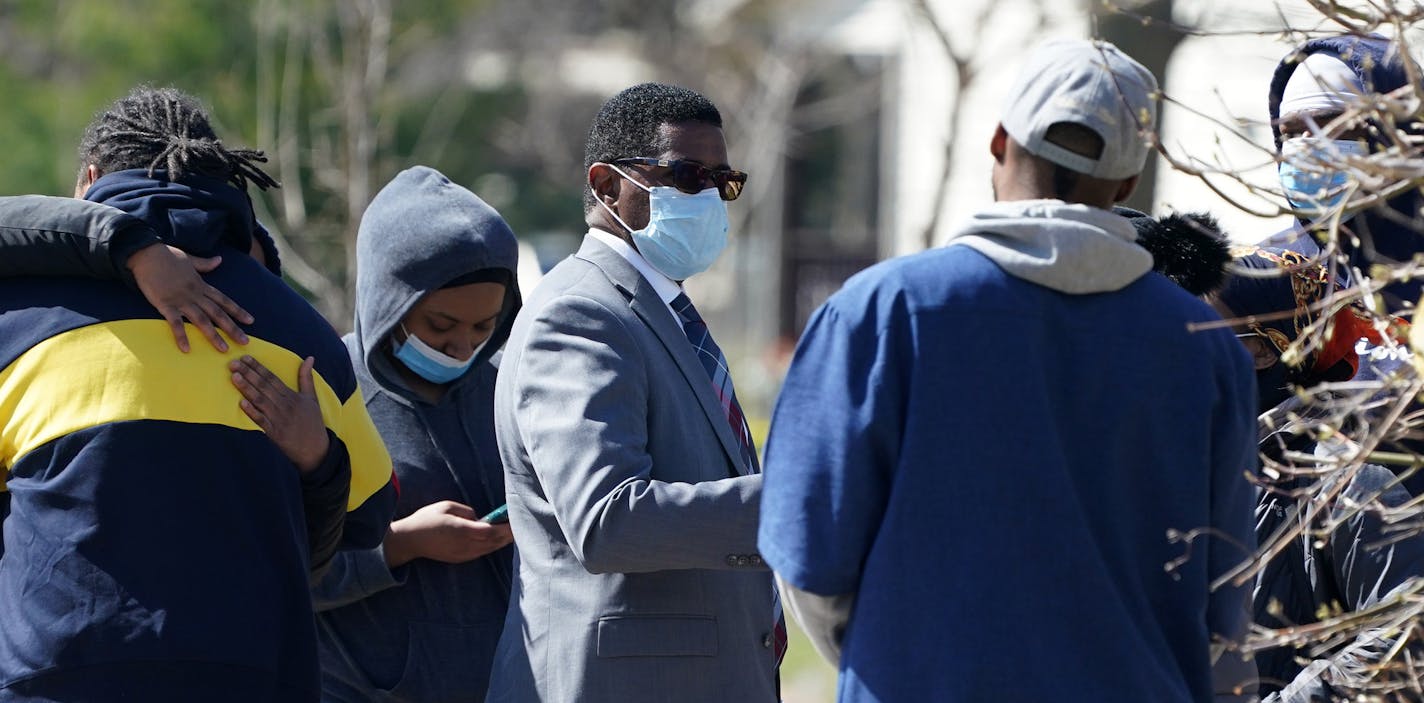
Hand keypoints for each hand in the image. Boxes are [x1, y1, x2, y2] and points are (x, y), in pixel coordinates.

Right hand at [127, 242, 253, 352]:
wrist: (145, 253)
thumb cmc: (166, 255)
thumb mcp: (190, 259)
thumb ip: (205, 264)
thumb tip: (220, 260)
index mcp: (201, 285)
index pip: (224, 300)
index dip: (238, 311)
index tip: (251, 321)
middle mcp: (195, 294)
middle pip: (218, 313)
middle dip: (232, 328)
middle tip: (245, 342)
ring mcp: (181, 300)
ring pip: (202, 320)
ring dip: (213, 335)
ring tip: (224, 349)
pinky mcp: (165, 304)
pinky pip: (175, 323)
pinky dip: (181, 336)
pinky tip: (186, 349)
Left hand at [230, 355, 329, 472]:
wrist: (316, 449)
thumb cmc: (313, 422)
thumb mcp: (312, 398)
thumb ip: (307, 377)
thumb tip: (309, 358)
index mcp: (292, 396)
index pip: (272, 378)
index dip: (258, 367)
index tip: (245, 358)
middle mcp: (285, 405)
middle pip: (264, 386)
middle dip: (248, 373)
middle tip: (233, 363)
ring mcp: (279, 419)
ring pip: (260, 400)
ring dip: (247, 388)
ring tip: (234, 377)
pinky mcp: (274, 432)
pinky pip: (261, 420)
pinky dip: (251, 411)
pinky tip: (241, 403)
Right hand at [384, 500, 514, 567]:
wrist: (409, 541)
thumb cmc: (427, 519)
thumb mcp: (447, 506)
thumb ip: (467, 511)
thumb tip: (479, 517)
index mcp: (462, 530)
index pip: (491, 531)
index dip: (505, 527)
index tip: (515, 520)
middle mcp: (465, 545)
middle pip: (493, 542)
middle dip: (507, 535)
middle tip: (520, 526)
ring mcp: (462, 554)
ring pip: (488, 549)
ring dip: (501, 542)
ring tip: (512, 533)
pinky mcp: (460, 559)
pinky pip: (481, 553)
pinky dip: (491, 547)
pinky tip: (497, 541)